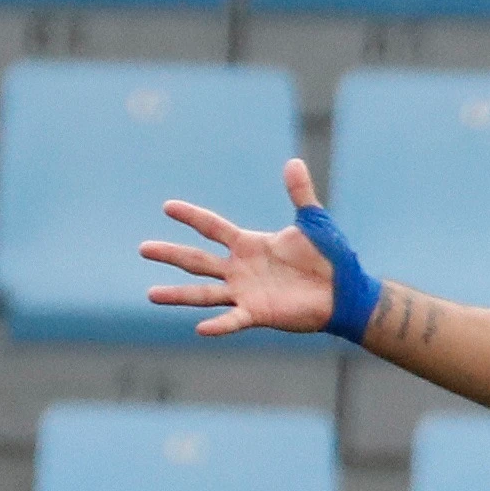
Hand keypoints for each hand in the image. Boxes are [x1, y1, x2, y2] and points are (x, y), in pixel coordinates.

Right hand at [140, 158, 336, 336]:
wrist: (346, 292)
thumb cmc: (330, 258)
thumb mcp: (314, 224)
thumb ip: (301, 194)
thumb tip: (294, 162)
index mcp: (249, 244)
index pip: (213, 228)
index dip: (192, 216)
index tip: (168, 206)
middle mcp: (241, 268)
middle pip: (198, 260)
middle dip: (171, 254)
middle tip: (143, 249)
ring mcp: (246, 292)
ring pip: (204, 293)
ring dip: (178, 294)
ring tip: (151, 294)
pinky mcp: (259, 313)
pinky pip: (233, 320)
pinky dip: (218, 324)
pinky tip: (199, 328)